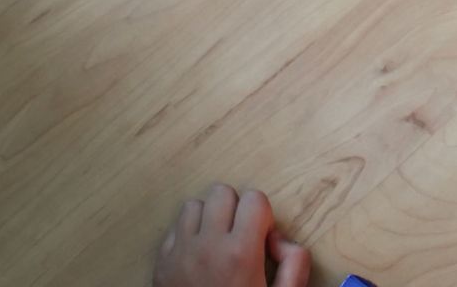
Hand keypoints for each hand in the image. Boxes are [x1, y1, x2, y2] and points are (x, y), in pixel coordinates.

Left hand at [153, 184, 308, 286]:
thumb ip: (295, 263)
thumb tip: (279, 239)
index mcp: (240, 252)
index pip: (255, 198)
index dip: (263, 217)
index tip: (261, 241)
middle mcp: (207, 244)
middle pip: (223, 192)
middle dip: (236, 211)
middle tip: (240, 239)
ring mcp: (180, 252)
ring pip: (195, 205)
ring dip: (209, 219)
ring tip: (217, 245)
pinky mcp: (162, 262)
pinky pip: (175, 227)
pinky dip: (189, 234)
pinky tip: (199, 257)